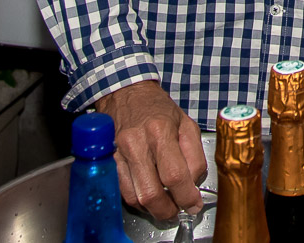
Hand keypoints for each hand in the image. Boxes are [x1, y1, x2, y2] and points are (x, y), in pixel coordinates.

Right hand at [95, 80, 207, 219]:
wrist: (125, 93)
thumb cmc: (157, 108)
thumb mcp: (186, 124)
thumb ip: (195, 155)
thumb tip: (194, 184)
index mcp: (160, 131)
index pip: (175, 175)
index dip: (187, 196)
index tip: (194, 204)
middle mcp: (136, 144)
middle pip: (152, 193)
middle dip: (168, 210)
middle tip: (179, 209)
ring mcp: (118, 154)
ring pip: (135, 198)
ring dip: (153, 209)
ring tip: (165, 204)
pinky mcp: (109, 162)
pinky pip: (123, 192)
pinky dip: (138, 201)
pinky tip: (149, 195)